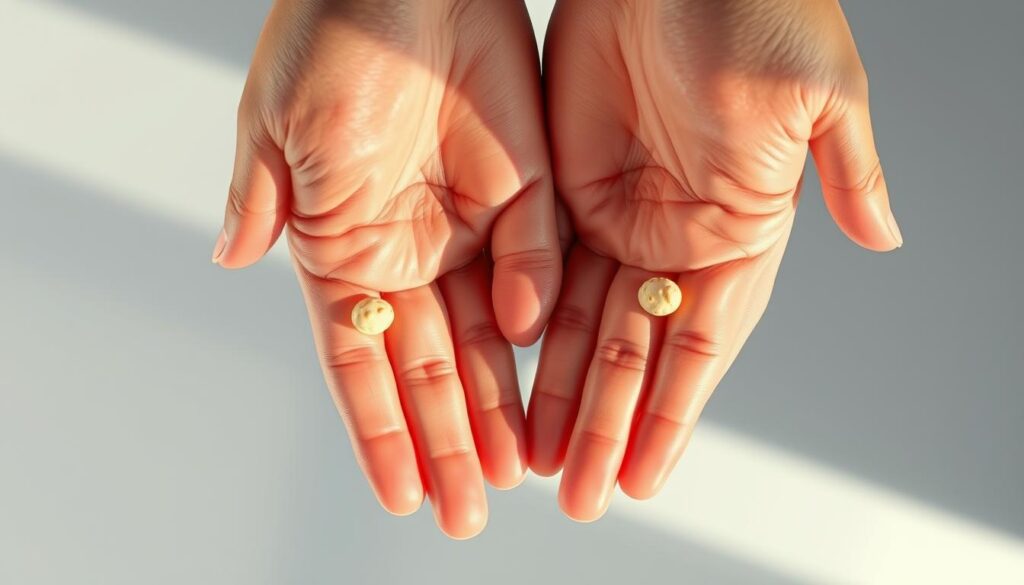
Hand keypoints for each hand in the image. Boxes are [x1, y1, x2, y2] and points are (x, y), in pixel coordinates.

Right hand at [213, 0, 559, 537]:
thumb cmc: (327, 38)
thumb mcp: (277, 121)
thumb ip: (264, 197)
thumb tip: (230, 256)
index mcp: (342, 249)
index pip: (360, 360)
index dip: (379, 429)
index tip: (401, 493)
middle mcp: (407, 254)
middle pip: (429, 367)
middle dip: (448, 440)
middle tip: (467, 509)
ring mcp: (467, 229)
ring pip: (487, 338)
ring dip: (499, 405)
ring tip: (515, 470)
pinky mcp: (524, 195)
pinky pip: (532, 266)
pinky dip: (534, 312)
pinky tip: (535, 364)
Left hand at [528, 0, 901, 520]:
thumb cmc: (753, 7)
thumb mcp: (817, 91)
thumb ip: (845, 171)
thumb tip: (887, 235)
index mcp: (739, 230)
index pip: (702, 344)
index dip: (671, 412)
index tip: (644, 477)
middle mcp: (676, 237)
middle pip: (635, 349)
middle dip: (605, 421)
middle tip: (577, 491)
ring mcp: (616, 217)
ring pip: (581, 324)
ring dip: (562, 392)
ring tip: (538, 458)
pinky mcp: (563, 192)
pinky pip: (539, 271)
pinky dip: (526, 329)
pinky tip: (513, 378)